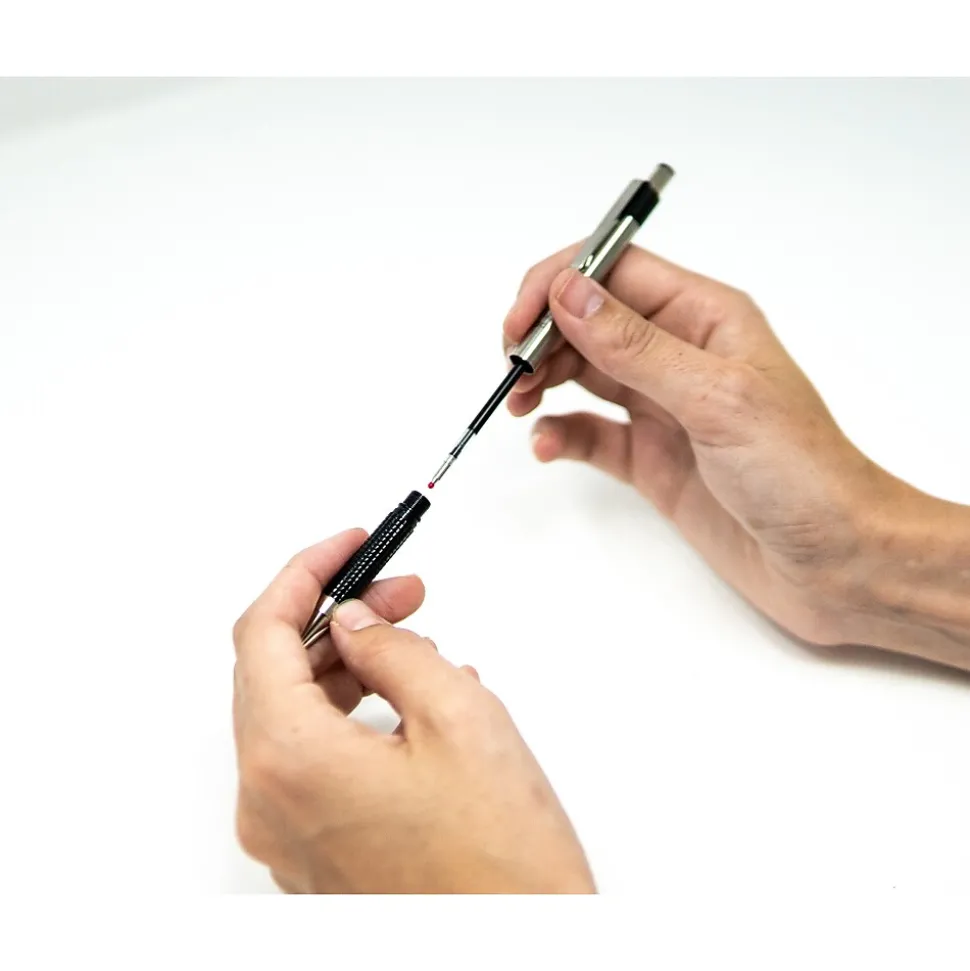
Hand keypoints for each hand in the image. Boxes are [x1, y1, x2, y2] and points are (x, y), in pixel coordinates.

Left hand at [232, 530, 594, 893]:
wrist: (523, 952)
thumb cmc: (501, 864)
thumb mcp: (459, 717)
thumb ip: (394, 649)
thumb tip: (357, 618)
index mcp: (289, 761)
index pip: (263, 632)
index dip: (308, 574)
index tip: (349, 544)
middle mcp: (270, 803)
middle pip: (276, 673)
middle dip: (337, 617)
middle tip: (398, 588)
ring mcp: (288, 835)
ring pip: (297, 716)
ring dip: (350, 665)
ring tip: (417, 642)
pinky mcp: (315, 852)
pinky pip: (316, 760)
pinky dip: (354, 715)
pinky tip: (411, 699)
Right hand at [503, 244, 891, 647]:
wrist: (835, 561)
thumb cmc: (802, 473)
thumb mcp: (716, 398)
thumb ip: (636, 347)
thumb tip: (569, 293)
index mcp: (705, 317)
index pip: (614, 271)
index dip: (559, 285)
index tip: (520, 321)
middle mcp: (679, 354)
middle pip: (589, 320)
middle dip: (542, 336)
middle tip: (513, 371)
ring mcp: (662, 407)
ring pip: (582, 372)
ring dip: (542, 380)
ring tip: (518, 403)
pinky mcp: (650, 457)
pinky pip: (589, 432)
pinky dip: (559, 434)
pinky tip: (547, 444)